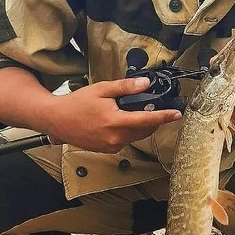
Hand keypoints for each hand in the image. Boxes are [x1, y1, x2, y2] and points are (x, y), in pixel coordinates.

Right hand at [45, 76, 181, 152]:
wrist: (56, 120)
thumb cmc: (77, 103)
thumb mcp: (102, 89)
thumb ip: (125, 87)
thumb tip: (145, 84)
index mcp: (115, 122)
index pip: (147, 120)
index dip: (164, 117)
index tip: (177, 114)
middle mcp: (115, 138)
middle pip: (144, 131)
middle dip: (154, 120)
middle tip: (156, 108)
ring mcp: (111, 147)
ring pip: (135, 136)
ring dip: (141, 126)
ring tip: (137, 112)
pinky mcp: (106, 150)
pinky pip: (125, 141)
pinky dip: (129, 131)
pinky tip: (122, 121)